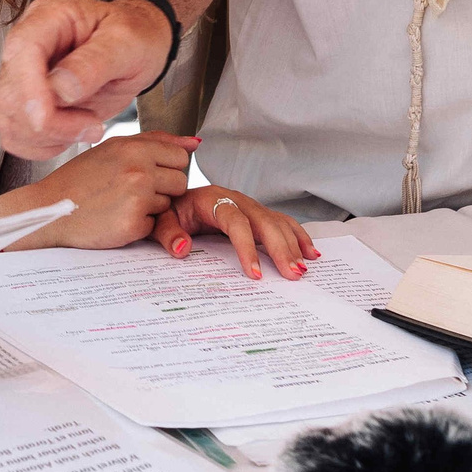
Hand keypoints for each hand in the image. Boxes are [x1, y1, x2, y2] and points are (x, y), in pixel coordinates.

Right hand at [0, 0, 173, 158]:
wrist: (139, 46)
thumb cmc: (134, 36)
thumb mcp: (127, 43)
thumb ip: (94, 62)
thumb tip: (61, 88)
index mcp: (48, 19)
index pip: (22, 50)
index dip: (28, 89)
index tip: (46, 117)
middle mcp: (28, 46)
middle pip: (11, 94)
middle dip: (48, 123)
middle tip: (92, 125)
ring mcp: (24, 76)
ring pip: (9, 120)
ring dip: (48, 137)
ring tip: (88, 127)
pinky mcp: (27, 104)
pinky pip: (17, 136)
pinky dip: (43, 146)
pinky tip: (73, 134)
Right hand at [6, 133, 198, 249]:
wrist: (51, 209)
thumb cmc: (80, 179)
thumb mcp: (113, 148)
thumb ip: (156, 141)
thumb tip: (194, 142)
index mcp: (134, 148)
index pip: (180, 156)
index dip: (165, 167)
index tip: (145, 172)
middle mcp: (139, 170)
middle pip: (180, 182)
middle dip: (163, 189)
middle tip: (131, 190)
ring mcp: (137, 198)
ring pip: (169, 205)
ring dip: (151, 208)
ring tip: (121, 203)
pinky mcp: (133, 225)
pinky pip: (154, 226)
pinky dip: (139, 226)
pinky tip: (116, 218)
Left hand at [151, 187, 315, 279]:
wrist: (173, 196)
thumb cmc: (169, 209)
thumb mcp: (160, 219)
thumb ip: (168, 232)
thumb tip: (182, 248)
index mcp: (212, 199)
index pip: (235, 222)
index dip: (247, 247)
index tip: (255, 275)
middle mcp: (235, 199)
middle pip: (264, 221)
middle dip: (280, 248)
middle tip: (293, 275)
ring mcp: (248, 206)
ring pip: (277, 222)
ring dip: (293, 245)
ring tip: (303, 269)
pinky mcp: (255, 214)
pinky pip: (281, 222)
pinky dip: (297, 236)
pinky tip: (310, 252)